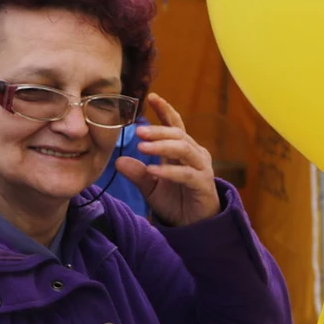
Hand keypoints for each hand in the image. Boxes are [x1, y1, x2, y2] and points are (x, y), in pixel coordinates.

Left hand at [114, 93, 219, 226]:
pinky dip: (168, 171)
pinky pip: (186, 173)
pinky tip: (152, 170)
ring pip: (183, 149)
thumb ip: (138, 174)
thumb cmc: (176, 202)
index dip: (165, 110)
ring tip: (142, 147)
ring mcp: (201, 168)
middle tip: (137, 130)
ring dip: (162, 146)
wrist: (195, 226)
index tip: (152, 97)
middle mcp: (194, 155)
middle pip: (178, 134)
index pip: (175, 125)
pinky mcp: (203, 184)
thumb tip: (119, 161)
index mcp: (182, 151)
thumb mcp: (152, 187)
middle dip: (158, 130)